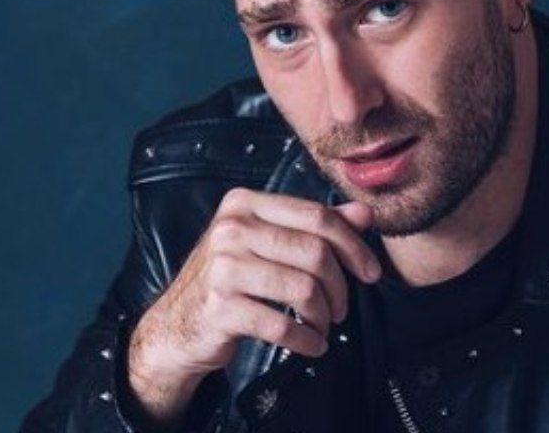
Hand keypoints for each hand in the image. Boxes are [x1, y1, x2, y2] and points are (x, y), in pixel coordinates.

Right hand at [126, 187, 380, 421]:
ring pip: (303, 288)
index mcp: (245, 204)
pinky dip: (306, 340)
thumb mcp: (268, 243)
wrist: (177, 323)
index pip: (316, 216)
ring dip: (323, 316)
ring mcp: (222, 267)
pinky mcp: (219, 308)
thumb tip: (364, 213)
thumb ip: (314, 226)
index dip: (353, 245)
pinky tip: (311, 344)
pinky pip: (282, 324)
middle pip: (315, 252)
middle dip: (341, 287)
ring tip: (322, 326)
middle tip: (342, 308)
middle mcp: (231, 229)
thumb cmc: (231, 279)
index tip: (371, 272)